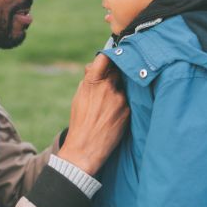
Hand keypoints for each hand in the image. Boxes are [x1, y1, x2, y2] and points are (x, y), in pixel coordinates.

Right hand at [57, 54, 128, 174]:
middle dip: (114, 75)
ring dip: (118, 92)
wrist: (85, 149)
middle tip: (110, 85)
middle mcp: (107, 87)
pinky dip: (122, 106)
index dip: (108, 57)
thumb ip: (88, 81)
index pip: (104, 58)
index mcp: (92, 82)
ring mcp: (119, 99)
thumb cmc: (80, 123)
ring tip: (108, 108)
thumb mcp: (79, 98)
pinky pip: (127, 101)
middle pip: (117, 71)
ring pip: (122, 88)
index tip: (111, 58)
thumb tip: (93, 67)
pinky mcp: (128, 110)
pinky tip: (113, 117)